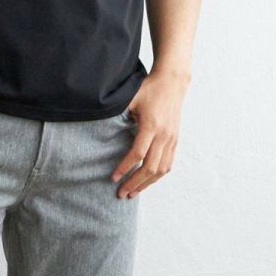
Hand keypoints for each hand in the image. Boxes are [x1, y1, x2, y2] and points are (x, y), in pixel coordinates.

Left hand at [111, 69, 188, 198]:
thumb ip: (118, 115)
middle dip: (135, 183)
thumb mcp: (130, 99)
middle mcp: (164, 135)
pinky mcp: (175, 140)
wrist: (172, 82)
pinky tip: (146, 181)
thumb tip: (100, 130)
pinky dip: (157, 176)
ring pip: (161, 170)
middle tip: (121, 194)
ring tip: (133, 193)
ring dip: (147, 184)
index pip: (137, 154)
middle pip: (150, 167)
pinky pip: (168, 164)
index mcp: (151, 126)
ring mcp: (171, 139)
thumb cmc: (148, 89)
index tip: (113, 178)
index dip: (125, 168)